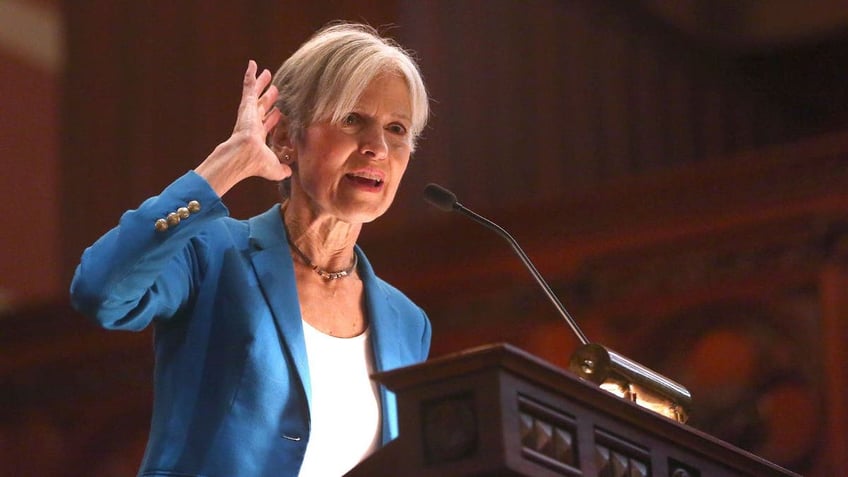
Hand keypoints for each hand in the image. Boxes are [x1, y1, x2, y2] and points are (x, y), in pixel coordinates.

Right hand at [195, 60, 291, 195]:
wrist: (245, 155)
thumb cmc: (257, 163)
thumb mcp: (274, 168)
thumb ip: (283, 169)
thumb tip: (290, 173)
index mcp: (258, 136)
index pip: (267, 124)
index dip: (274, 118)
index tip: (279, 113)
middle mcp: (253, 123)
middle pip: (262, 106)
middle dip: (269, 98)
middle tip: (275, 89)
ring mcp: (249, 112)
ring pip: (256, 94)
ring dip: (261, 84)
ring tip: (266, 73)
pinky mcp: (247, 104)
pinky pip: (249, 85)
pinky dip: (251, 75)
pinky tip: (253, 64)